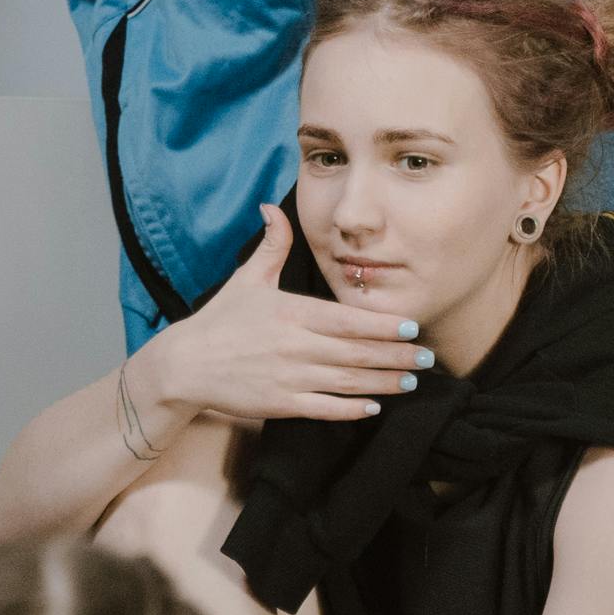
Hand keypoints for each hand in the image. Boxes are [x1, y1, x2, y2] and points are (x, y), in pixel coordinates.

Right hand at [137, 205, 429, 426]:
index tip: (413, 327)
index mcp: (291, 313)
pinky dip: (351, 409)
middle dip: (397, 356)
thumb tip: (272, 206)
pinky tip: (374, 406)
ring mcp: (289, 377)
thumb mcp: (246, 278)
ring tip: (411, 381)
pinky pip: (325, 408)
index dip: (384, 326)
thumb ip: (271, 245)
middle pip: (357, 352)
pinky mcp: (281, 403)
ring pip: (347, 381)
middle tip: (428, 357)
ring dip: (383, 382)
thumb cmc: (220, 320)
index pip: (347, 320)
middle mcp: (295, 346)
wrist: (185, 365)